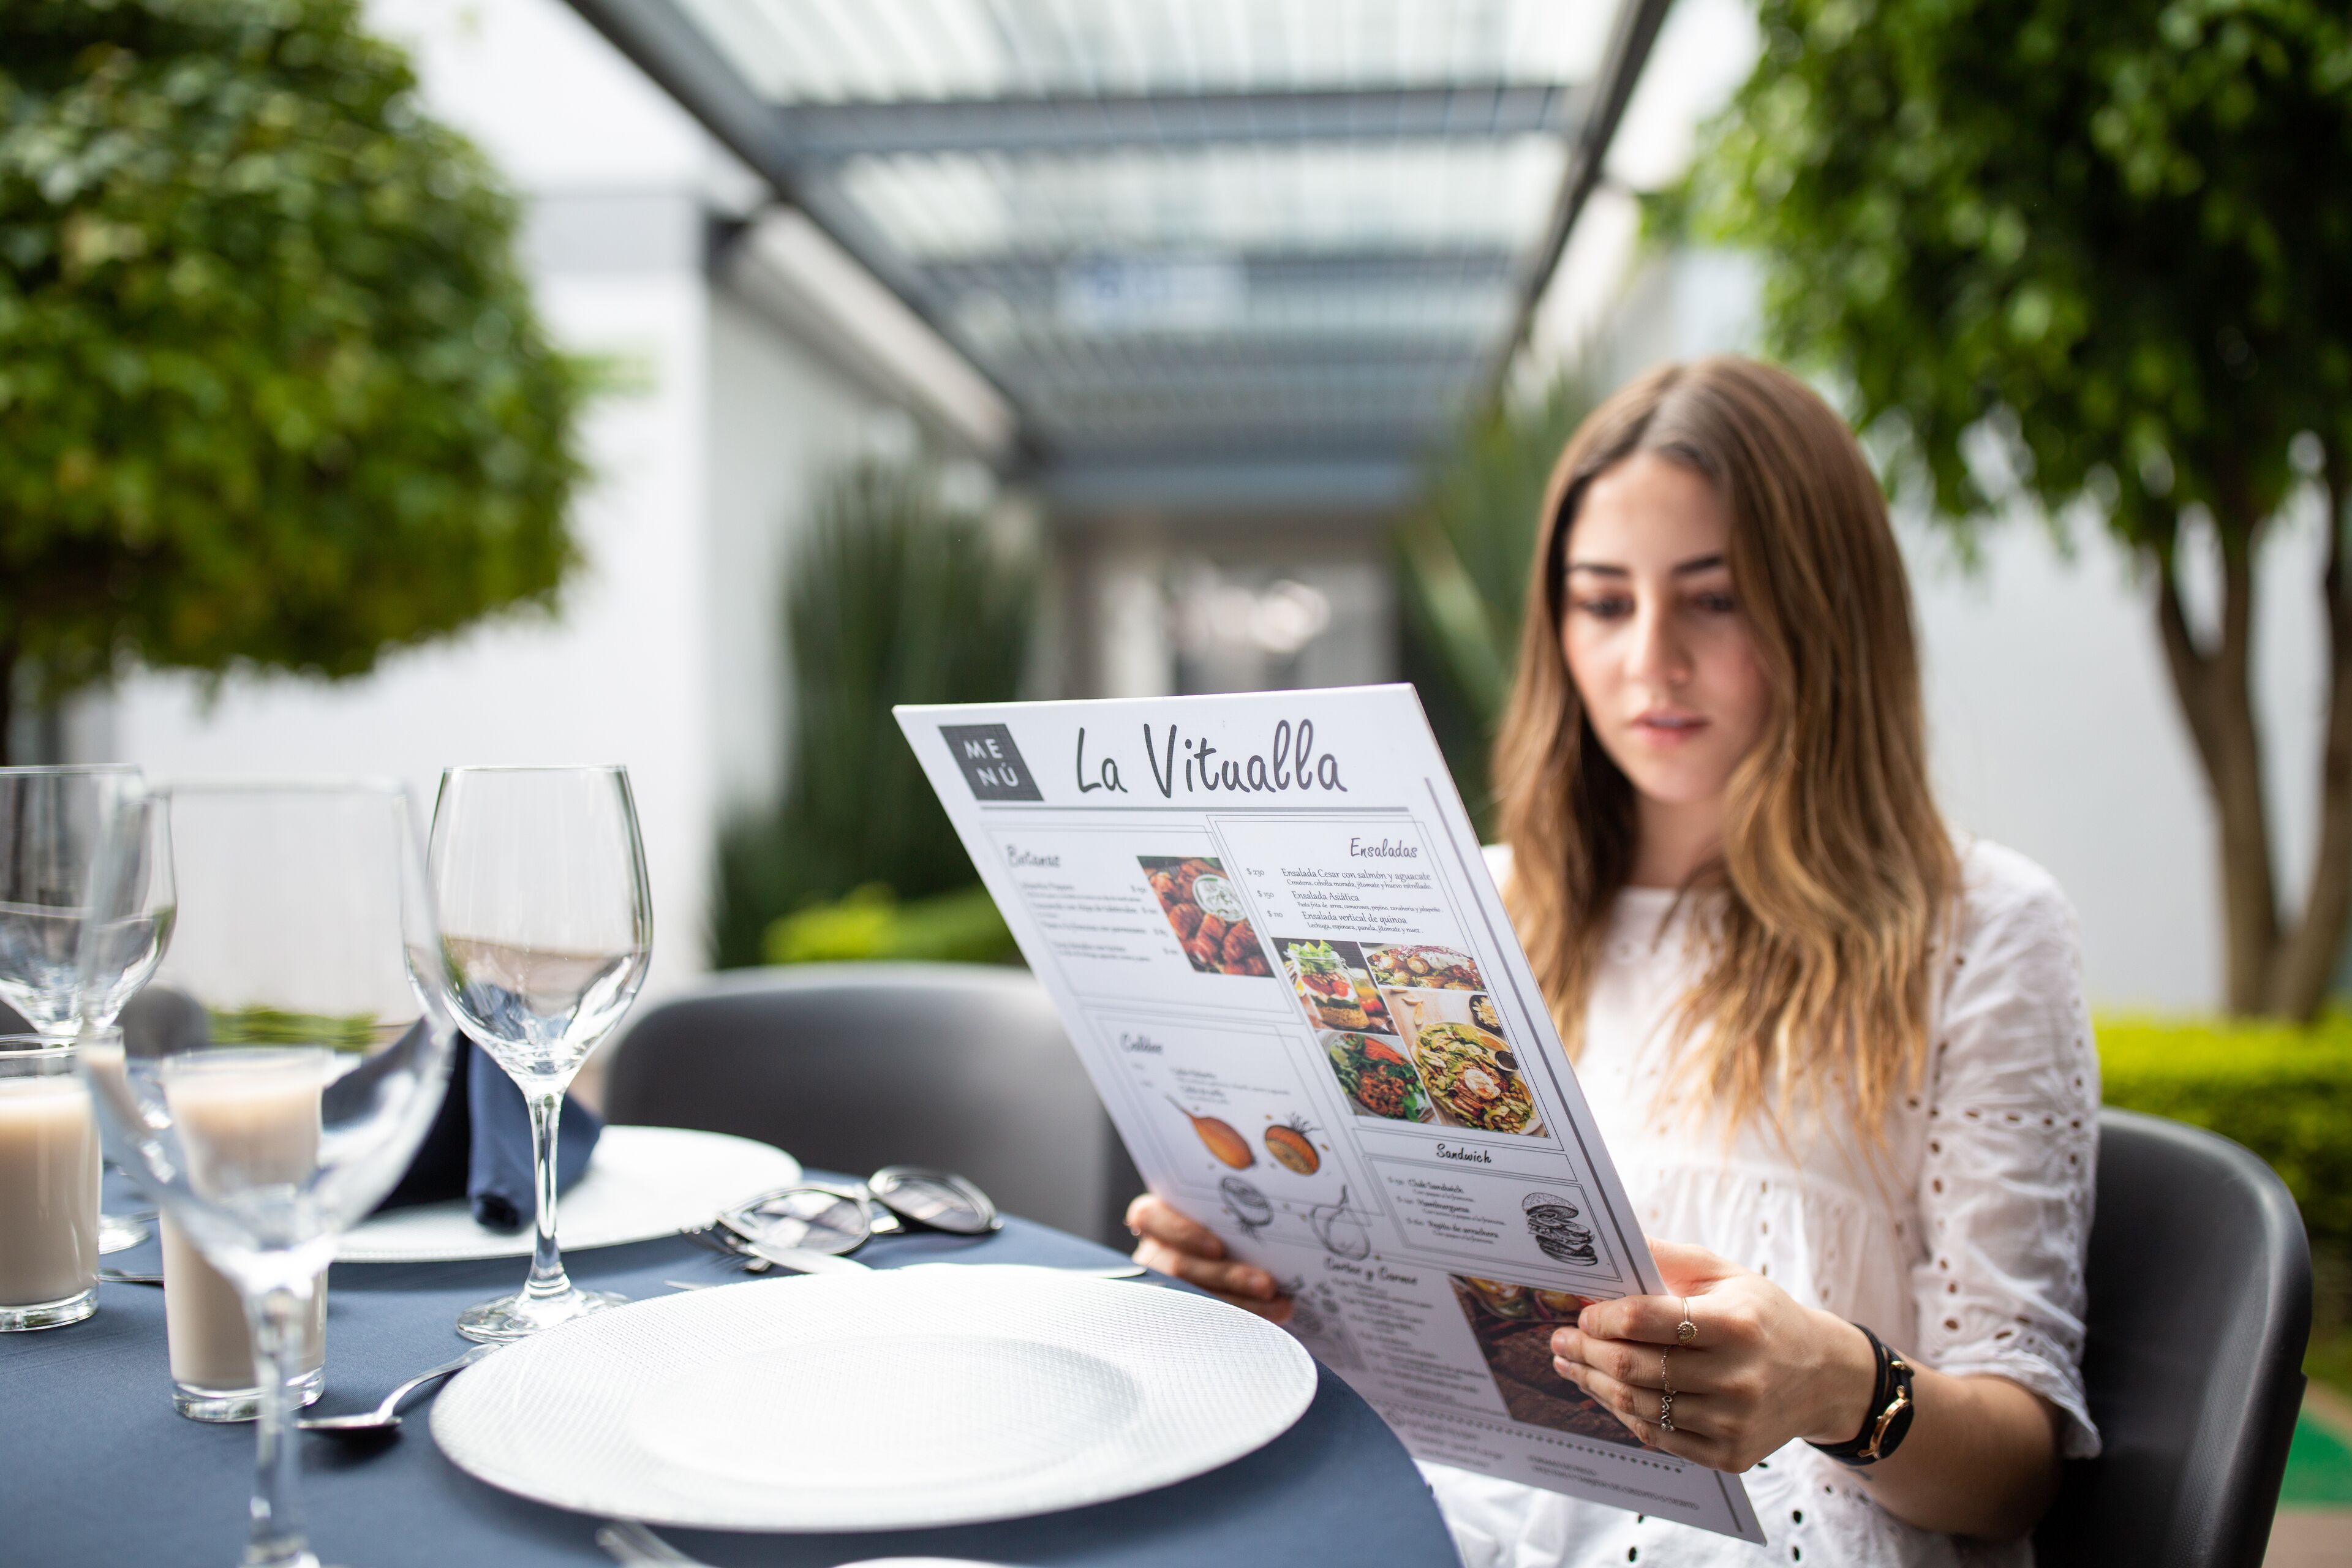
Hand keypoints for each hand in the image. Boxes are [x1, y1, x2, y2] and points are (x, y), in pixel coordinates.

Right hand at [1126, 1194, 1291, 1323]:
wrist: (1241, 1261)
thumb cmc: (1232, 1230)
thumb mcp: (1227, 1219)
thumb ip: (1234, 1218)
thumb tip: (1273, 1222)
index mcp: (1158, 1217)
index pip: (1149, 1217)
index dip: (1182, 1233)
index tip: (1218, 1249)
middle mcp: (1154, 1252)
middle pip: (1178, 1267)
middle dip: (1227, 1277)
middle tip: (1267, 1285)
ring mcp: (1163, 1285)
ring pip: (1192, 1299)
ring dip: (1240, 1303)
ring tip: (1279, 1306)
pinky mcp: (1180, 1312)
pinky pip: (1203, 1324)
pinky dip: (1239, 1321)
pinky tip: (1268, 1322)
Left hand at [1549, 1239, 1876, 1471]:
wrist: (1823, 1376)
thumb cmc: (1763, 1315)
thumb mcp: (1725, 1273)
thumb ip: (1667, 1257)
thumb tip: (1611, 1246)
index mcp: (1736, 1325)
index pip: (1648, 1320)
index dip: (1604, 1318)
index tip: (1583, 1314)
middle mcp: (1737, 1378)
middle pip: (1635, 1367)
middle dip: (1585, 1351)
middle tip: (1559, 1340)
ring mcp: (1733, 1422)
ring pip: (1639, 1405)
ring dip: (1593, 1383)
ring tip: (1570, 1365)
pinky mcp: (1730, 1454)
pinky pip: (1658, 1436)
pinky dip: (1623, 1413)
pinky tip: (1605, 1392)